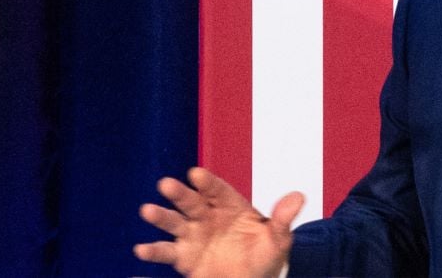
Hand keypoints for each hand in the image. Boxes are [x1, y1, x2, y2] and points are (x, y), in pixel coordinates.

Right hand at [134, 166, 304, 276]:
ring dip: (161, 216)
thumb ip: (283, 218)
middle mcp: (208, 216)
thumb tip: (299, 197)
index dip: (207, 182)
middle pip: (192, 201)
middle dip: (180, 193)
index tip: (196, 174)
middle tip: (166, 184)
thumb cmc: (266, 253)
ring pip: (175, 222)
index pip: (217, 190)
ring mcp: (194, 235)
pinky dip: (153, 250)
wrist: (254, 276)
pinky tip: (142, 249)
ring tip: (148, 211)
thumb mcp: (279, 237)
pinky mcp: (184, 256)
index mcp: (231, 205)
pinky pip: (166, 252)